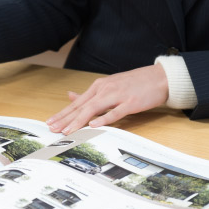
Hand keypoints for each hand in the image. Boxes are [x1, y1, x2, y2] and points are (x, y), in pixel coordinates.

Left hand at [46, 64, 168, 133]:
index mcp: (99, 86)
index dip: (63, 113)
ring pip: (94, 109)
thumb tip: (70, 96)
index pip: (77, 103)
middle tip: (52, 128)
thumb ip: (90, 94)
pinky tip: (94, 125)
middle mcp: (105, 89)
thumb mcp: (109, 86)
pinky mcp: (130, 103)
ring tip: (67, 130)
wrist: (158, 78)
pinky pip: (115, 112)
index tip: (50, 122)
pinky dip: (104, 119)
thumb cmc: (134, 84)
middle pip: (82, 106)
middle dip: (65, 118)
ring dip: (79, 120)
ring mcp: (117, 95)